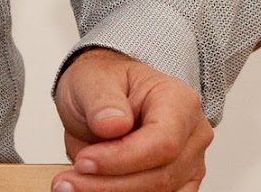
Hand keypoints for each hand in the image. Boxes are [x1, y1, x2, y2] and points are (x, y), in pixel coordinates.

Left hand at [51, 47, 212, 191]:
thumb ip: (102, 101)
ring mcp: (188, 163)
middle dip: (110, 184)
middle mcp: (191, 134)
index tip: (85, 161)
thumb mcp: (92, 79)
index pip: (163, 142)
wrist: (101, 97)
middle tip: (69, 180)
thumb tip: (113, 124)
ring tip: (73, 184)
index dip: (122, 158)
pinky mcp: (177, 184)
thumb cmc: (104, 82)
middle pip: (160, 176)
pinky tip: (93, 189)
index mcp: (179, 101)